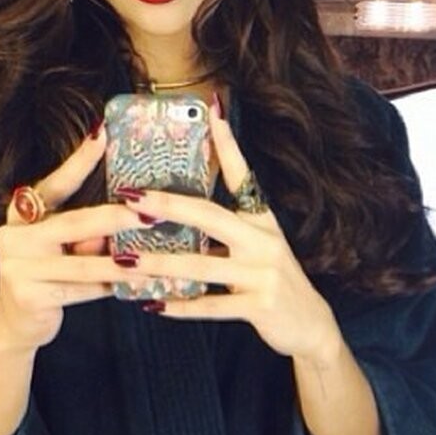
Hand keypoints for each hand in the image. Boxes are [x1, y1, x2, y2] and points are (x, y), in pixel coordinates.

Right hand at [0, 128, 149, 353]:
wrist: (18, 322)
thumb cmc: (51, 275)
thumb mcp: (65, 248)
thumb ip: (87, 234)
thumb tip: (128, 218)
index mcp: (23, 215)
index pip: (54, 184)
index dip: (78, 160)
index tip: (102, 134)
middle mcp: (15, 235)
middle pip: (73, 223)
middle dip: (115, 219)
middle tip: (150, 214)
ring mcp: (18, 266)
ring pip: (83, 263)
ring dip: (124, 262)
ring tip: (158, 260)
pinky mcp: (29, 295)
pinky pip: (83, 290)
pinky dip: (113, 288)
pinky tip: (141, 286)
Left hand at [120, 105, 343, 365]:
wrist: (311, 325)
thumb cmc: (275, 281)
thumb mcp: (260, 247)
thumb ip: (227, 230)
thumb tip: (178, 213)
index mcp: (262, 220)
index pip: (242, 174)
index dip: (227, 143)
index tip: (210, 108)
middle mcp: (264, 241)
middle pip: (211, 216)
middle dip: (167, 205)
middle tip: (129, 197)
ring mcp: (264, 273)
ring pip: (202, 265)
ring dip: (159, 263)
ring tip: (124, 261)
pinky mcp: (260, 305)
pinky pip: (212, 305)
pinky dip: (182, 307)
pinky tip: (154, 305)